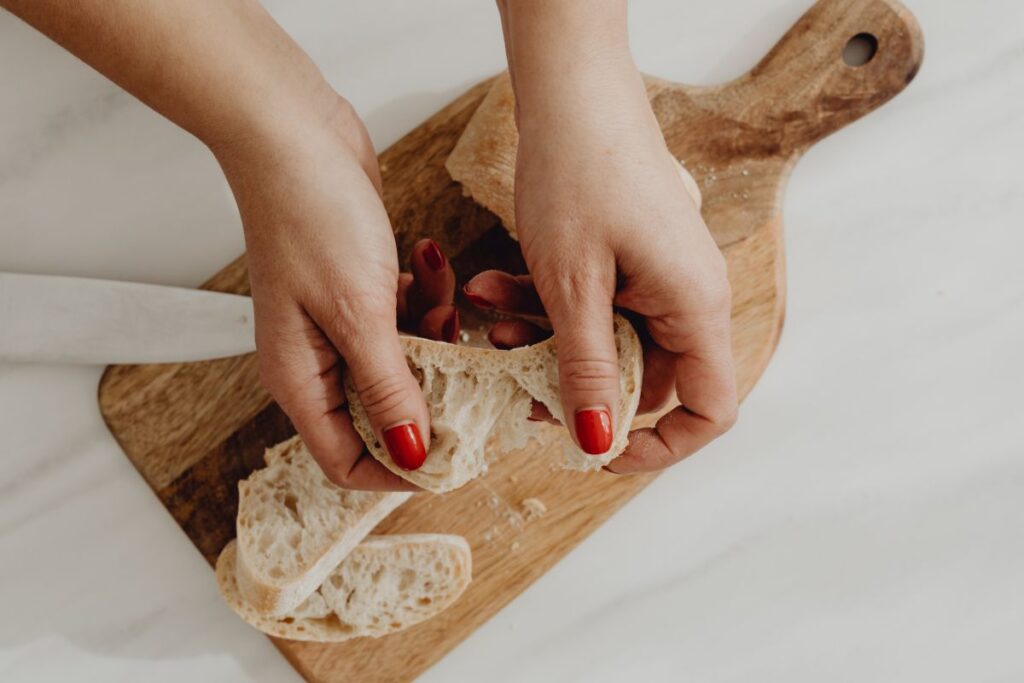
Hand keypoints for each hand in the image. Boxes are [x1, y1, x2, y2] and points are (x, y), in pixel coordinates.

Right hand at [215, 97, 456, 489]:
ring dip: (435, 334)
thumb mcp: (358, 313)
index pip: (347, 461)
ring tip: (444, 295)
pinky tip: (426, 257)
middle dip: (432, 391)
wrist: (292, 132)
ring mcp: (337, 323)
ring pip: (405, 362)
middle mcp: (316, 360)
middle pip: (384, 413)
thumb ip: (389, 389)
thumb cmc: (308, 215)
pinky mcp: (360, 289)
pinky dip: (427, 296)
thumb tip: (413, 455)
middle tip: (468, 363)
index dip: (400, 470)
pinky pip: (406, 316)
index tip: (455, 454)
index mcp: (300, 379)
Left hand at [480, 44, 737, 470]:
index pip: (709, 408)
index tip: (599, 450)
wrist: (570, 94)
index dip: (661, 445)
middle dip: (573, 385)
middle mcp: (687, 297)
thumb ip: (587, 369)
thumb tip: (596, 442)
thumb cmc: (580, 173)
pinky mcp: (629, 260)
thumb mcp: (573, 285)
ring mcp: (659, 277)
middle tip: (515, 382)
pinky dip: (546, 307)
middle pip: (642, 378)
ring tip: (489, 318)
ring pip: (605, 343)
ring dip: (545, 341)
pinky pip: (593, 307)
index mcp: (695, 307)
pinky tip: (493, 290)